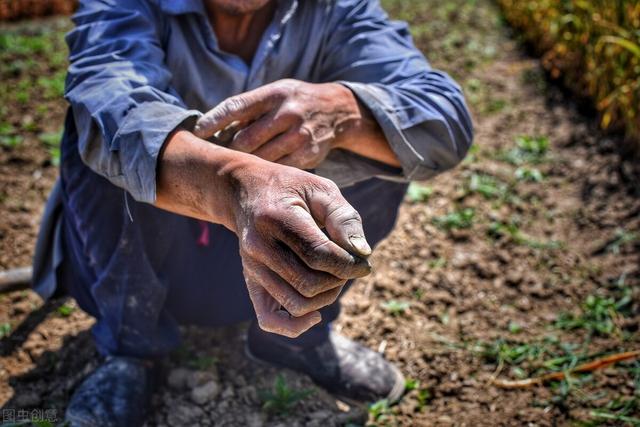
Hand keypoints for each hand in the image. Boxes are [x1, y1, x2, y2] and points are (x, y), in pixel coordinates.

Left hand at [194, 79, 361, 169]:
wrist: (338, 110)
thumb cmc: (295, 101)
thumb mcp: (276, 92)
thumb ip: (250, 108)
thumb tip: (214, 129)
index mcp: (274, 94)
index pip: (236, 107)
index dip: (214, 121)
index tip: (197, 132)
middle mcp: (287, 113)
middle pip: (246, 139)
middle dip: (228, 149)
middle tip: (215, 156)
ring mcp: (299, 136)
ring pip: (260, 158)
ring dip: (244, 163)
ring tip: (232, 166)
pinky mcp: (308, 155)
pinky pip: (277, 168)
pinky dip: (264, 171)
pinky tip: (256, 173)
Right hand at [231, 158, 371, 336]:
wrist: (246, 192)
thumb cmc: (291, 189)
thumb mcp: (320, 189)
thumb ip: (343, 218)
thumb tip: (362, 254)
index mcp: (275, 218)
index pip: (319, 255)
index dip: (349, 264)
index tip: (364, 261)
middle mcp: (258, 246)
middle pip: (309, 283)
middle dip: (339, 280)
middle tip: (349, 266)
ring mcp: (252, 267)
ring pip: (296, 303)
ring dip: (326, 298)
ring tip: (335, 278)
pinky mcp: (250, 281)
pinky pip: (270, 319)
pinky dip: (296, 325)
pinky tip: (316, 312)